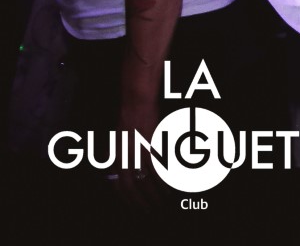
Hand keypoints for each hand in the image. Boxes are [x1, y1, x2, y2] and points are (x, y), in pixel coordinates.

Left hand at [114, 97, 169, 213]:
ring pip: (147, 180)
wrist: (136, 103)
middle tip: (151, 210)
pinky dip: (165, 180)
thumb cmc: (127, 119)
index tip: (135, 208)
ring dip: (156, 194)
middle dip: (142, 202)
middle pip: (133, 187)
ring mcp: (139, 152)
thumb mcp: (117, 141)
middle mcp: (125, 158)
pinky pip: (159, 168)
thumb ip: (118, 158)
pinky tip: (170, 186)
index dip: (127, 200)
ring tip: (163, 201)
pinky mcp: (152, 146)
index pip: (119, 186)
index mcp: (115, 158)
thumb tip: (119, 174)